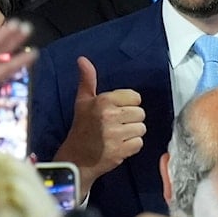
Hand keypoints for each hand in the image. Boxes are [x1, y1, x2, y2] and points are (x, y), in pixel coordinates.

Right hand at [53, 56, 144, 195]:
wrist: (76, 157)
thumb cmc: (81, 127)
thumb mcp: (82, 101)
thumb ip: (87, 79)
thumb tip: (82, 59)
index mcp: (103, 101)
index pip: (135, 97)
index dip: (128, 104)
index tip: (117, 111)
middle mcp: (110, 116)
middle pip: (140, 113)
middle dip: (131, 119)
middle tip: (117, 124)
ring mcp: (115, 135)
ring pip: (141, 128)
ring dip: (132, 133)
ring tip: (118, 135)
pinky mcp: (121, 151)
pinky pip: (139, 143)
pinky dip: (132, 146)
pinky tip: (120, 145)